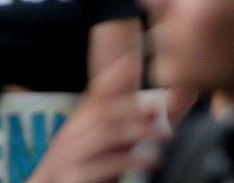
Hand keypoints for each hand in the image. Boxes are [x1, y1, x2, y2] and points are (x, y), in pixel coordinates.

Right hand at [28, 49, 165, 182]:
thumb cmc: (81, 174)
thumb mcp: (104, 151)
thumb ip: (129, 136)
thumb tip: (155, 116)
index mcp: (77, 126)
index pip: (95, 94)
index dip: (113, 77)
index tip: (133, 60)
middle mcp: (71, 136)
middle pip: (101, 112)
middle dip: (132, 105)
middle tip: (159, 106)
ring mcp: (69, 155)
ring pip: (103, 134)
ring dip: (136, 130)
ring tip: (164, 134)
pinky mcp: (73, 176)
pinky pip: (103, 164)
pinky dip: (129, 160)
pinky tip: (150, 160)